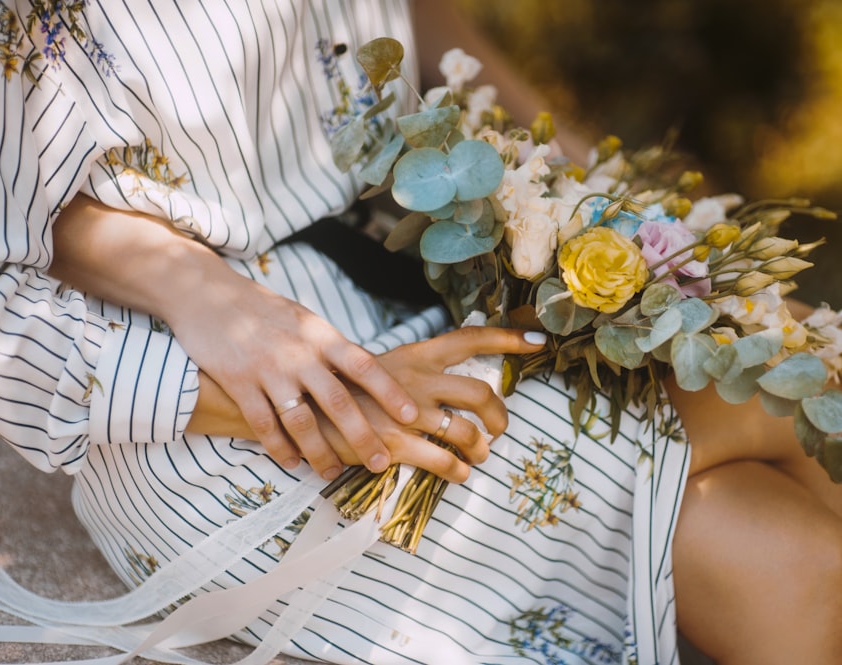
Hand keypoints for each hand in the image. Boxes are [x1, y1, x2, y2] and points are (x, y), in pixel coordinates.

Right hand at [50, 195, 418, 479]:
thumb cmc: (265, 311)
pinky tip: (292, 463)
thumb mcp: (305, 321)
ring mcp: (268, 369)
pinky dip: (280, 448)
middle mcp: (299, 353)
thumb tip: (366, 377)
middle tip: (381, 462)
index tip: (412, 415)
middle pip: (338, 402)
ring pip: (301, 422)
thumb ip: (332, 349)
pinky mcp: (238, 382)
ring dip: (320, 452)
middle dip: (362, 437)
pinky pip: (264, 424)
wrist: (206, 293)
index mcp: (321, 336)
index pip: (365, 366)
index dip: (391, 392)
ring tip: (333, 473)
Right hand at [310, 326, 546, 482]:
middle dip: (500, 416)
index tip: (540, 340)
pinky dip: (457, 471)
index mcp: (417, 355)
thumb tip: (449, 384)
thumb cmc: (345, 389)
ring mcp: (406, 411)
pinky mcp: (394, 442)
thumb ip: (416, 372)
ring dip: (481, 449)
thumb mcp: (382, 368)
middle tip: (500, 430)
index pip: (471, 337)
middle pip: (480, 392)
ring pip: (466, 431)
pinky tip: (458, 474)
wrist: (301, 407)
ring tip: (480, 458)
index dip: (509, 338)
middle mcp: (417, 379)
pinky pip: (441, 460)